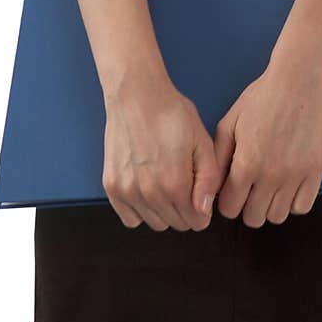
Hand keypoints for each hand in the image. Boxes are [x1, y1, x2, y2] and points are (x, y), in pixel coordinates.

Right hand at [102, 72, 220, 231]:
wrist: (137, 96)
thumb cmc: (171, 114)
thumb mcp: (202, 141)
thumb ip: (209, 180)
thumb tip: (204, 211)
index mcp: (175, 184)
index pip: (196, 222)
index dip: (203, 210)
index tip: (199, 193)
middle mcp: (149, 194)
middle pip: (176, 224)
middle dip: (185, 210)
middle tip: (183, 182)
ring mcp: (127, 192)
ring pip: (154, 223)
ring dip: (163, 210)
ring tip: (164, 181)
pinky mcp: (112, 187)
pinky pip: (130, 218)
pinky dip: (140, 209)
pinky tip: (146, 187)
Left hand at [212, 54, 321, 227]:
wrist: (299, 80)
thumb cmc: (261, 97)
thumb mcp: (230, 123)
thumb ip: (218, 158)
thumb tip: (212, 187)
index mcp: (246, 164)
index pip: (229, 208)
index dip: (227, 200)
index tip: (232, 189)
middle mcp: (271, 176)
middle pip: (253, 218)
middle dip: (247, 206)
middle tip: (250, 187)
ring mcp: (296, 176)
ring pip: (277, 217)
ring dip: (270, 205)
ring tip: (269, 185)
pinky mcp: (316, 172)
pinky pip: (302, 207)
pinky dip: (293, 201)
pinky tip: (288, 184)